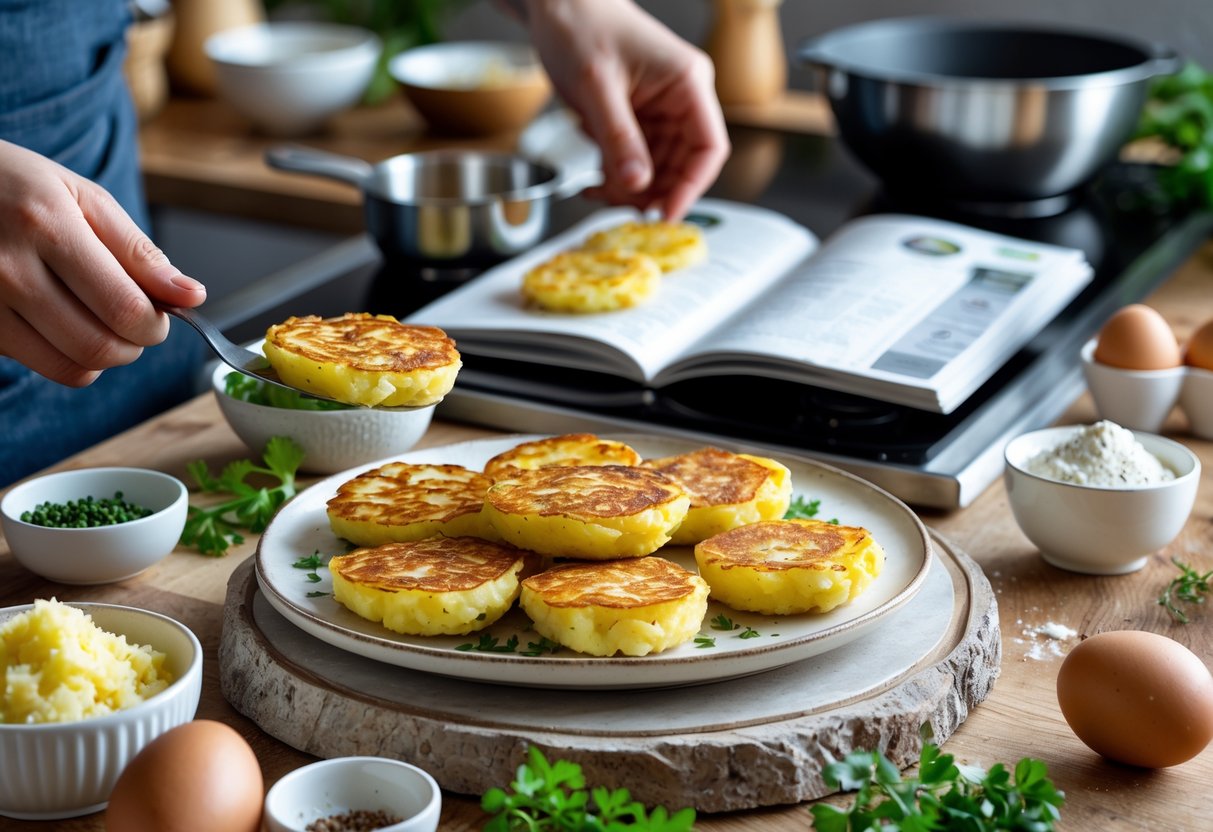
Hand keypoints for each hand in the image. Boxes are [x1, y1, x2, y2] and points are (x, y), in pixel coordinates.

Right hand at [0, 140, 205, 385]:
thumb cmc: (19, 188)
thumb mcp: (85, 199)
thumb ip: (140, 252)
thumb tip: (191, 296)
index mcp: (47, 226)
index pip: (124, 308)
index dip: (156, 324)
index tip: (160, 314)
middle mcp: (9, 268)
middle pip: (100, 345)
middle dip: (135, 343)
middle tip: (134, 320)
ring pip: (72, 366)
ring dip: (105, 355)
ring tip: (103, 323)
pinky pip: (41, 366)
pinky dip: (69, 358)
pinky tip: (66, 326)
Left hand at [520, 0, 729, 219]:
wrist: (557, 4)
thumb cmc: (581, 26)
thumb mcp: (597, 88)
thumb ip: (619, 139)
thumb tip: (638, 184)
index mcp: (687, 84)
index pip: (709, 148)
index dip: (691, 187)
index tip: (664, 214)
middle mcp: (681, 99)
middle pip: (682, 165)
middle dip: (652, 191)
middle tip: (620, 209)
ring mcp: (660, 110)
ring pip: (657, 168)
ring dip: (629, 188)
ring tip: (597, 191)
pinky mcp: (639, 118)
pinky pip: (636, 159)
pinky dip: (616, 175)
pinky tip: (593, 180)